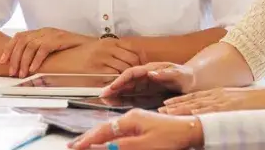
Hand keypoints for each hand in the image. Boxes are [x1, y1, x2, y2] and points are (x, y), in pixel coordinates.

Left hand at [0, 27, 95, 77]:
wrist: (91, 45)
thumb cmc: (72, 50)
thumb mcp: (52, 50)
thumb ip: (39, 53)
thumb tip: (24, 66)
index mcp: (40, 32)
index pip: (19, 37)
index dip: (9, 49)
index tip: (2, 61)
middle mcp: (44, 31)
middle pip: (22, 41)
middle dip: (14, 57)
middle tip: (12, 72)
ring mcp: (52, 34)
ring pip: (30, 45)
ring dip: (24, 60)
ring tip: (22, 73)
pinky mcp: (60, 38)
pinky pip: (44, 48)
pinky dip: (37, 59)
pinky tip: (34, 69)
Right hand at [41, 38, 144, 75]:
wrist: (60, 62)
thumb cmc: (78, 57)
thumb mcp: (97, 48)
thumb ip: (113, 51)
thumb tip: (130, 58)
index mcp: (108, 42)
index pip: (133, 51)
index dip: (140, 62)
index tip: (142, 68)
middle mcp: (107, 49)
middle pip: (131, 61)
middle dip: (136, 71)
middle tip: (137, 79)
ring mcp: (102, 60)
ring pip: (124, 70)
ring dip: (127, 78)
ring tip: (127, 83)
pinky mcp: (96, 71)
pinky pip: (113, 78)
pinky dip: (117, 83)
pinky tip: (116, 85)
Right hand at [68, 109, 203, 149]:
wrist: (191, 130)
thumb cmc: (171, 138)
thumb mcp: (144, 146)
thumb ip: (121, 146)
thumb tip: (99, 148)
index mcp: (130, 120)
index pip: (102, 131)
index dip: (87, 141)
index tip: (74, 148)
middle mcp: (131, 117)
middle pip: (104, 129)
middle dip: (87, 138)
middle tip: (73, 146)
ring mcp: (137, 120)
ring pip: (111, 130)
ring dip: (97, 138)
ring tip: (84, 144)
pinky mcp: (143, 125)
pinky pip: (120, 131)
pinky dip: (109, 137)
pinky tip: (107, 142)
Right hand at [102, 62, 195, 96]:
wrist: (194, 83)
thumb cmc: (187, 76)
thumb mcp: (180, 74)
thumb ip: (166, 73)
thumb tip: (151, 73)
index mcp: (151, 69)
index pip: (132, 73)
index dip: (121, 79)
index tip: (113, 86)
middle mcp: (145, 77)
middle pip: (126, 81)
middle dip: (114, 87)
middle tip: (102, 95)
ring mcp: (145, 86)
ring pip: (126, 90)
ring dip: (115, 94)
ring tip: (104, 100)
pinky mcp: (146, 95)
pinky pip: (132, 97)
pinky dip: (122, 100)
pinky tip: (114, 103)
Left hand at [159, 86, 264, 115]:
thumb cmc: (257, 103)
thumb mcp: (236, 101)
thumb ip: (224, 105)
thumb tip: (215, 116)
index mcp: (219, 94)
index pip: (195, 98)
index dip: (179, 101)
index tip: (165, 105)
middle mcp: (218, 96)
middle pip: (192, 101)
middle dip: (174, 105)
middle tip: (159, 110)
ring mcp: (223, 101)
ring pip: (197, 105)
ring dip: (180, 108)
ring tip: (165, 111)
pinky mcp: (229, 106)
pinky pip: (211, 110)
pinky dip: (198, 111)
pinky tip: (189, 114)